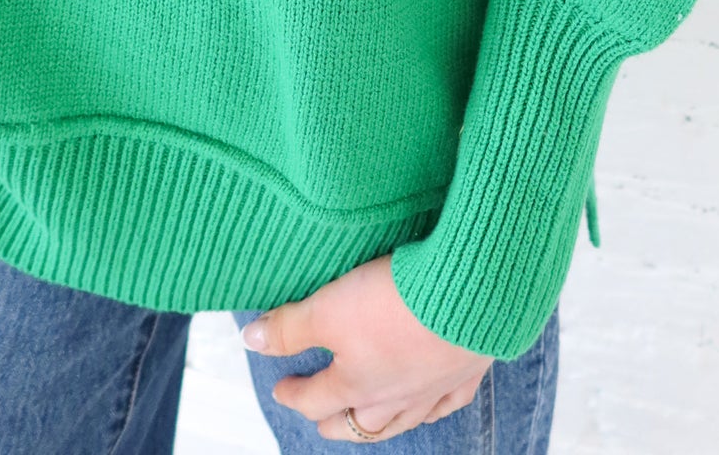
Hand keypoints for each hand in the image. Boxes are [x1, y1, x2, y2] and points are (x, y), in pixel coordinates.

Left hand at [240, 251, 492, 440]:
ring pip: (398, 421)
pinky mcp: (464, 373)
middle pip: (356, 422)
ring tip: (365, 420)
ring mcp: (430, 390)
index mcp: (356, 384)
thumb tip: (251, 340)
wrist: (467, 295)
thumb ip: (290, 327)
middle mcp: (392, 397)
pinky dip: (431, 409)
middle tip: (321, 415)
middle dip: (334, 420)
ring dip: (376, 422)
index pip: (315, 399)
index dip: (293, 393)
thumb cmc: (394, 303)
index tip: (281, 387)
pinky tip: (428, 405)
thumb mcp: (328, 307)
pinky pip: (445, 404)